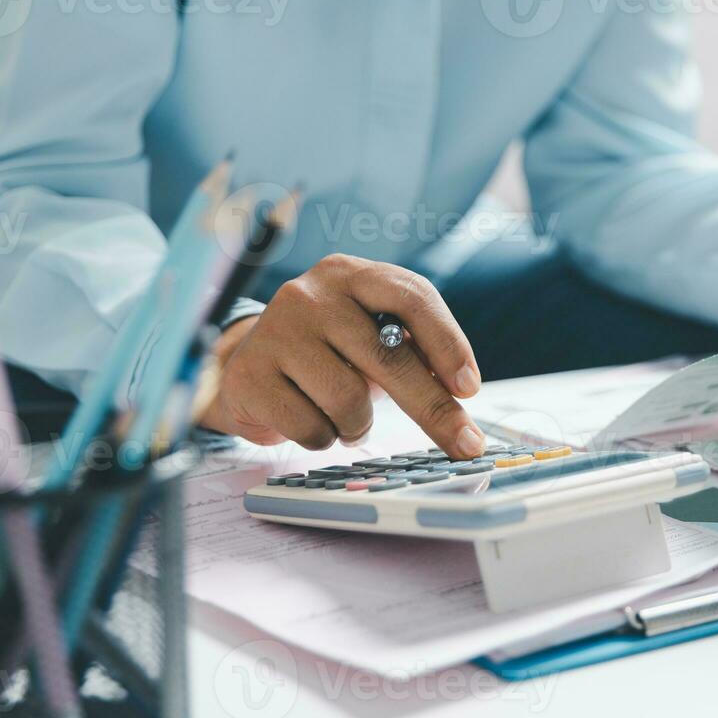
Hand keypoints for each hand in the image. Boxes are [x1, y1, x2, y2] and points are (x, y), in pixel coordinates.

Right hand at [199, 255, 485, 456]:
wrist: (248, 364)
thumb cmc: (329, 351)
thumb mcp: (371, 333)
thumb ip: (413, 350)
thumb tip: (462, 392)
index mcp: (352, 274)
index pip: (412, 297)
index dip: (448, 343)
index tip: (469, 388)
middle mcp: (311, 294)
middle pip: (387, 357)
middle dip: (433, 409)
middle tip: (464, 443)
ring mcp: (276, 332)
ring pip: (348, 401)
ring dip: (359, 426)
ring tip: (348, 418)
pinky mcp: (250, 375)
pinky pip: (311, 428)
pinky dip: (323, 437)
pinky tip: (311, 418)